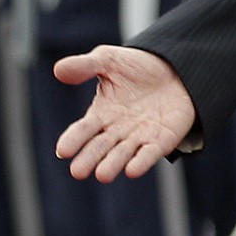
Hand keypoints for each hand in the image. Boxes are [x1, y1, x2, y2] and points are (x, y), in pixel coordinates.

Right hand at [53, 47, 198, 181]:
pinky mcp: (162, 139)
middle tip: (78, 171)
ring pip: (123, 154)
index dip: (73, 139)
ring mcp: (139, 137)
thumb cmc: (137, 67)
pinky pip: (150, 153)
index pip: (83, 130)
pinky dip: (142, 162)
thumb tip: (58, 69)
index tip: (63, 151)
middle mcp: (117, 130)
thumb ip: (85, 66)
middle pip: (100, 147)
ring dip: (113, 164)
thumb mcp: (109, 60)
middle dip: (89, 158)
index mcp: (100, 114)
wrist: (177, 68)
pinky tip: (132, 170)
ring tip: (102, 174)